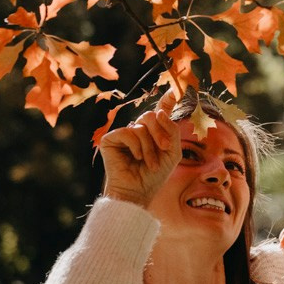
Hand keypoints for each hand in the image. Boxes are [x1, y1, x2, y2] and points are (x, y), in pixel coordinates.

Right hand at [100, 90, 180, 207]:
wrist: (138, 191)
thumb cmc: (154, 175)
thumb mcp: (172, 152)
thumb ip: (172, 131)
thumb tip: (159, 112)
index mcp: (153, 133)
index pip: (159, 112)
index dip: (166, 101)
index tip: (173, 92)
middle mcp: (138, 130)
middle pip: (151, 115)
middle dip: (161, 132)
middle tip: (165, 148)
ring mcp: (124, 134)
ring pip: (141, 125)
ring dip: (150, 146)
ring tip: (150, 163)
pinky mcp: (111, 139)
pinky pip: (128, 132)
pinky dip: (136, 146)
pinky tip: (135, 158)